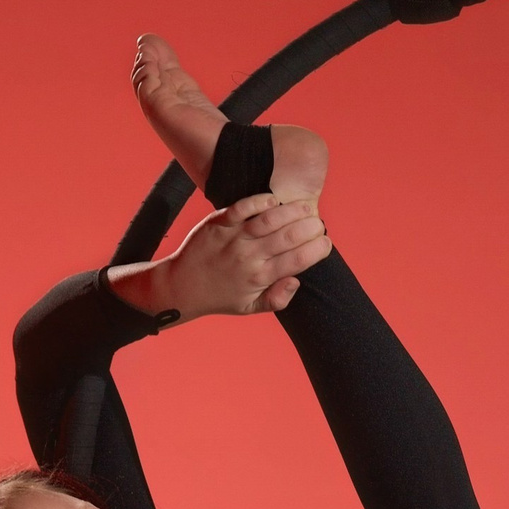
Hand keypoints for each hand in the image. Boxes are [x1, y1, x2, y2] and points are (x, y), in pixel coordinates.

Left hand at [156, 195, 331, 319]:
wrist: (182, 285)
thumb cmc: (220, 296)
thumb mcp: (250, 307)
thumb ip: (277, 299)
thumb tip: (296, 281)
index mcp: (260, 278)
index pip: (297, 261)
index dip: (317, 250)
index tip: (326, 243)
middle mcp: (248, 257)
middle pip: (288, 238)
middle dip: (310, 228)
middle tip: (319, 223)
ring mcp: (233, 238)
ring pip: (268, 220)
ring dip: (292, 211)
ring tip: (306, 207)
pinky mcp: (219, 223)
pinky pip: (241, 208)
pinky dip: (259, 201)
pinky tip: (273, 200)